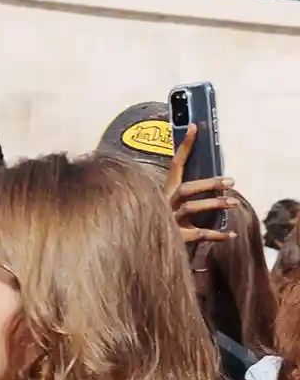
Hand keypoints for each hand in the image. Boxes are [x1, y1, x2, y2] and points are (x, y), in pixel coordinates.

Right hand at [165, 121, 234, 246]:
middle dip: (209, 183)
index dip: (185, 146)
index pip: (175, 165)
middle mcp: (164, 205)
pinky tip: (230, 234)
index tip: (195, 126)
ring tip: (233, 203)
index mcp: (164, 192)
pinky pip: (199, 235)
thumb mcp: (173, 206)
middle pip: (185, 189)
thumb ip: (187, 194)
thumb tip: (217, 181)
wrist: (146, 254)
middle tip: (231, 182)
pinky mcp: (175, 240)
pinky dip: (217, 235)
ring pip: (191, 209)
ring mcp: (168, 222)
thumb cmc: (166, 225)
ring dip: (214, 204)